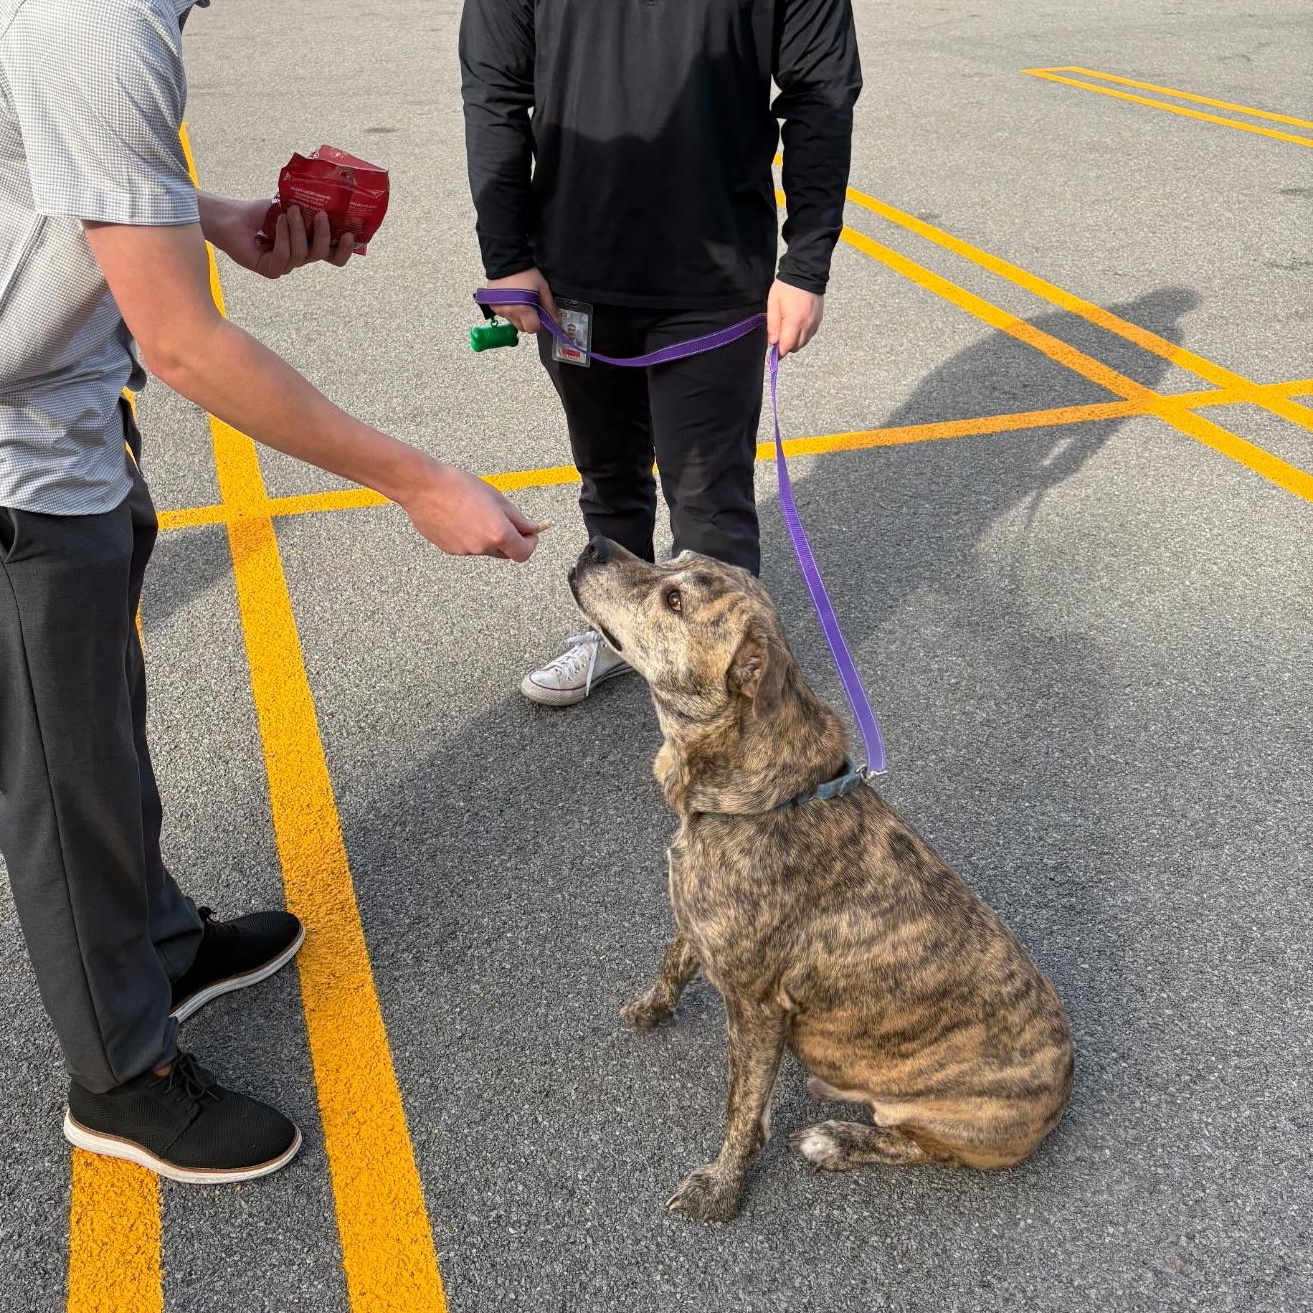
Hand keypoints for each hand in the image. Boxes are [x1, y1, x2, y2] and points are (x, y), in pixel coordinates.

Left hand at [204, 196, 354, 279]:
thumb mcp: (290, 206)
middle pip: (321, 255)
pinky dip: (283, 237)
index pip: (333, 255)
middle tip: (321, 215)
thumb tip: (332, 199)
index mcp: (308, 246)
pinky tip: (279, 222)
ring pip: (302, 254)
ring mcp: (285, 266)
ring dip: (298, 230)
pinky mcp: (270, 270)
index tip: (348, 234)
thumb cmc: (260, 213)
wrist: (232, 217)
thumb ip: (310, 208)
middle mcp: (299, 259)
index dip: (344, 250)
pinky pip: (284, 257)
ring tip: (290, 212)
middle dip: (323, 234)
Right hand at [400, 459, 540, 561]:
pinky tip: (458, 516)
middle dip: (509, 539)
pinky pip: (467, 546)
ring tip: (473, 510)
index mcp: (498, 533)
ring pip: (484, 548)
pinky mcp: (449, 550)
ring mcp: (464, 551)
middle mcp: (482, 547)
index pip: (523, 553)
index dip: (530, 543)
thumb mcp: (495, 497)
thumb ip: (516, 518)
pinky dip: (469, 535)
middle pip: (505, 552)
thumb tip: (531, 529)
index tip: (530, 533)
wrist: (422, 487)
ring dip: (487, 535)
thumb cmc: (459, 485)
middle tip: (505, 519)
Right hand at [485, 267, 555, 334]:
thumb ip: (549, 305)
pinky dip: (508, 310)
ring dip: (517, 315)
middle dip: (527, 321)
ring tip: (519, 300)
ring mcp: (499, 310)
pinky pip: (503, 314)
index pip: (532, 329)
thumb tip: (555, 320)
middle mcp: (510, 313)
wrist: (506, 260)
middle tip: (529, 307)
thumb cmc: (527, 274)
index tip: (538, 315)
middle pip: (521, 327)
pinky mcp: (492, 306)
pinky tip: (510, 299)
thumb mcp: (542, 287)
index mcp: (523, 310)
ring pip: (512, 321)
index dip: (537, 324)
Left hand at [767, 280, 823, 357]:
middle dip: (786, 346)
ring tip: (788, 330)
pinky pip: (810, 334)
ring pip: (804, 342)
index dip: (779, 352)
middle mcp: (807, 325)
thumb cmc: (787, 287)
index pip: (787, 347)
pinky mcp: (819, 319)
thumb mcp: (773, 304)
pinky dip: (803, 335)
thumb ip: (773, 325)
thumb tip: (773, 342)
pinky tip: (797, 326)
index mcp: (794, 322)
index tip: (773, 353)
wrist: (806, 272)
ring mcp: (815, 323)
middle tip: (779, 338)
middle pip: (796, 347)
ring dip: (795, 341)